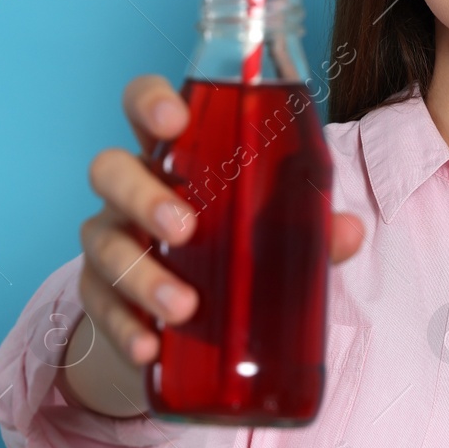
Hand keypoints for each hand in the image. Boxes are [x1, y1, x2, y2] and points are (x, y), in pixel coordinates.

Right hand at [77, 73, 364, 369]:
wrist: (187, 322)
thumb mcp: (273, 233)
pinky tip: (149, 345)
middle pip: (110, 170)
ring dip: (141, 274)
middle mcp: (132, 192)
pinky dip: (124, 327)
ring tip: (184, 306)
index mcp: (174, 157)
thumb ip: (308, 228)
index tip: (175, 119)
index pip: (143, 105)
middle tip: (185, 228)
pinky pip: (99, 305)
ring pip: (103, 243)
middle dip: (143, 195)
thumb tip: (349, 230)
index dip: (149, 102)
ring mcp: (111, 241)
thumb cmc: (232, 248)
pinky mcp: (101, 295)